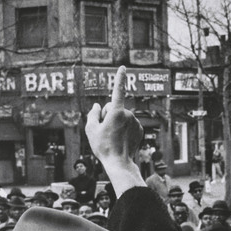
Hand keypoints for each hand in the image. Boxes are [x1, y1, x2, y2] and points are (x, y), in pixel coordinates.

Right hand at [86, 67, 144, 196]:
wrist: (119, 163)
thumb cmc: (103, 147)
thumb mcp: (91, 130)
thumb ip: (93, 114)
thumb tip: (97, 105)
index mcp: (117, 112)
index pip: (118, 91)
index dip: (119, 78)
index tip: (123, 67)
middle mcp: (128, 114)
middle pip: (114, 108)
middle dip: (108, 115)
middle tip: (104, 131)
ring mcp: (135, 122)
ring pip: (122, 117)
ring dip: (116, 123)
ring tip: (112, 137)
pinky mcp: (140, 130)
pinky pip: (128, 124)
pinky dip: (124, 129)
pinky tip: (120, 139)